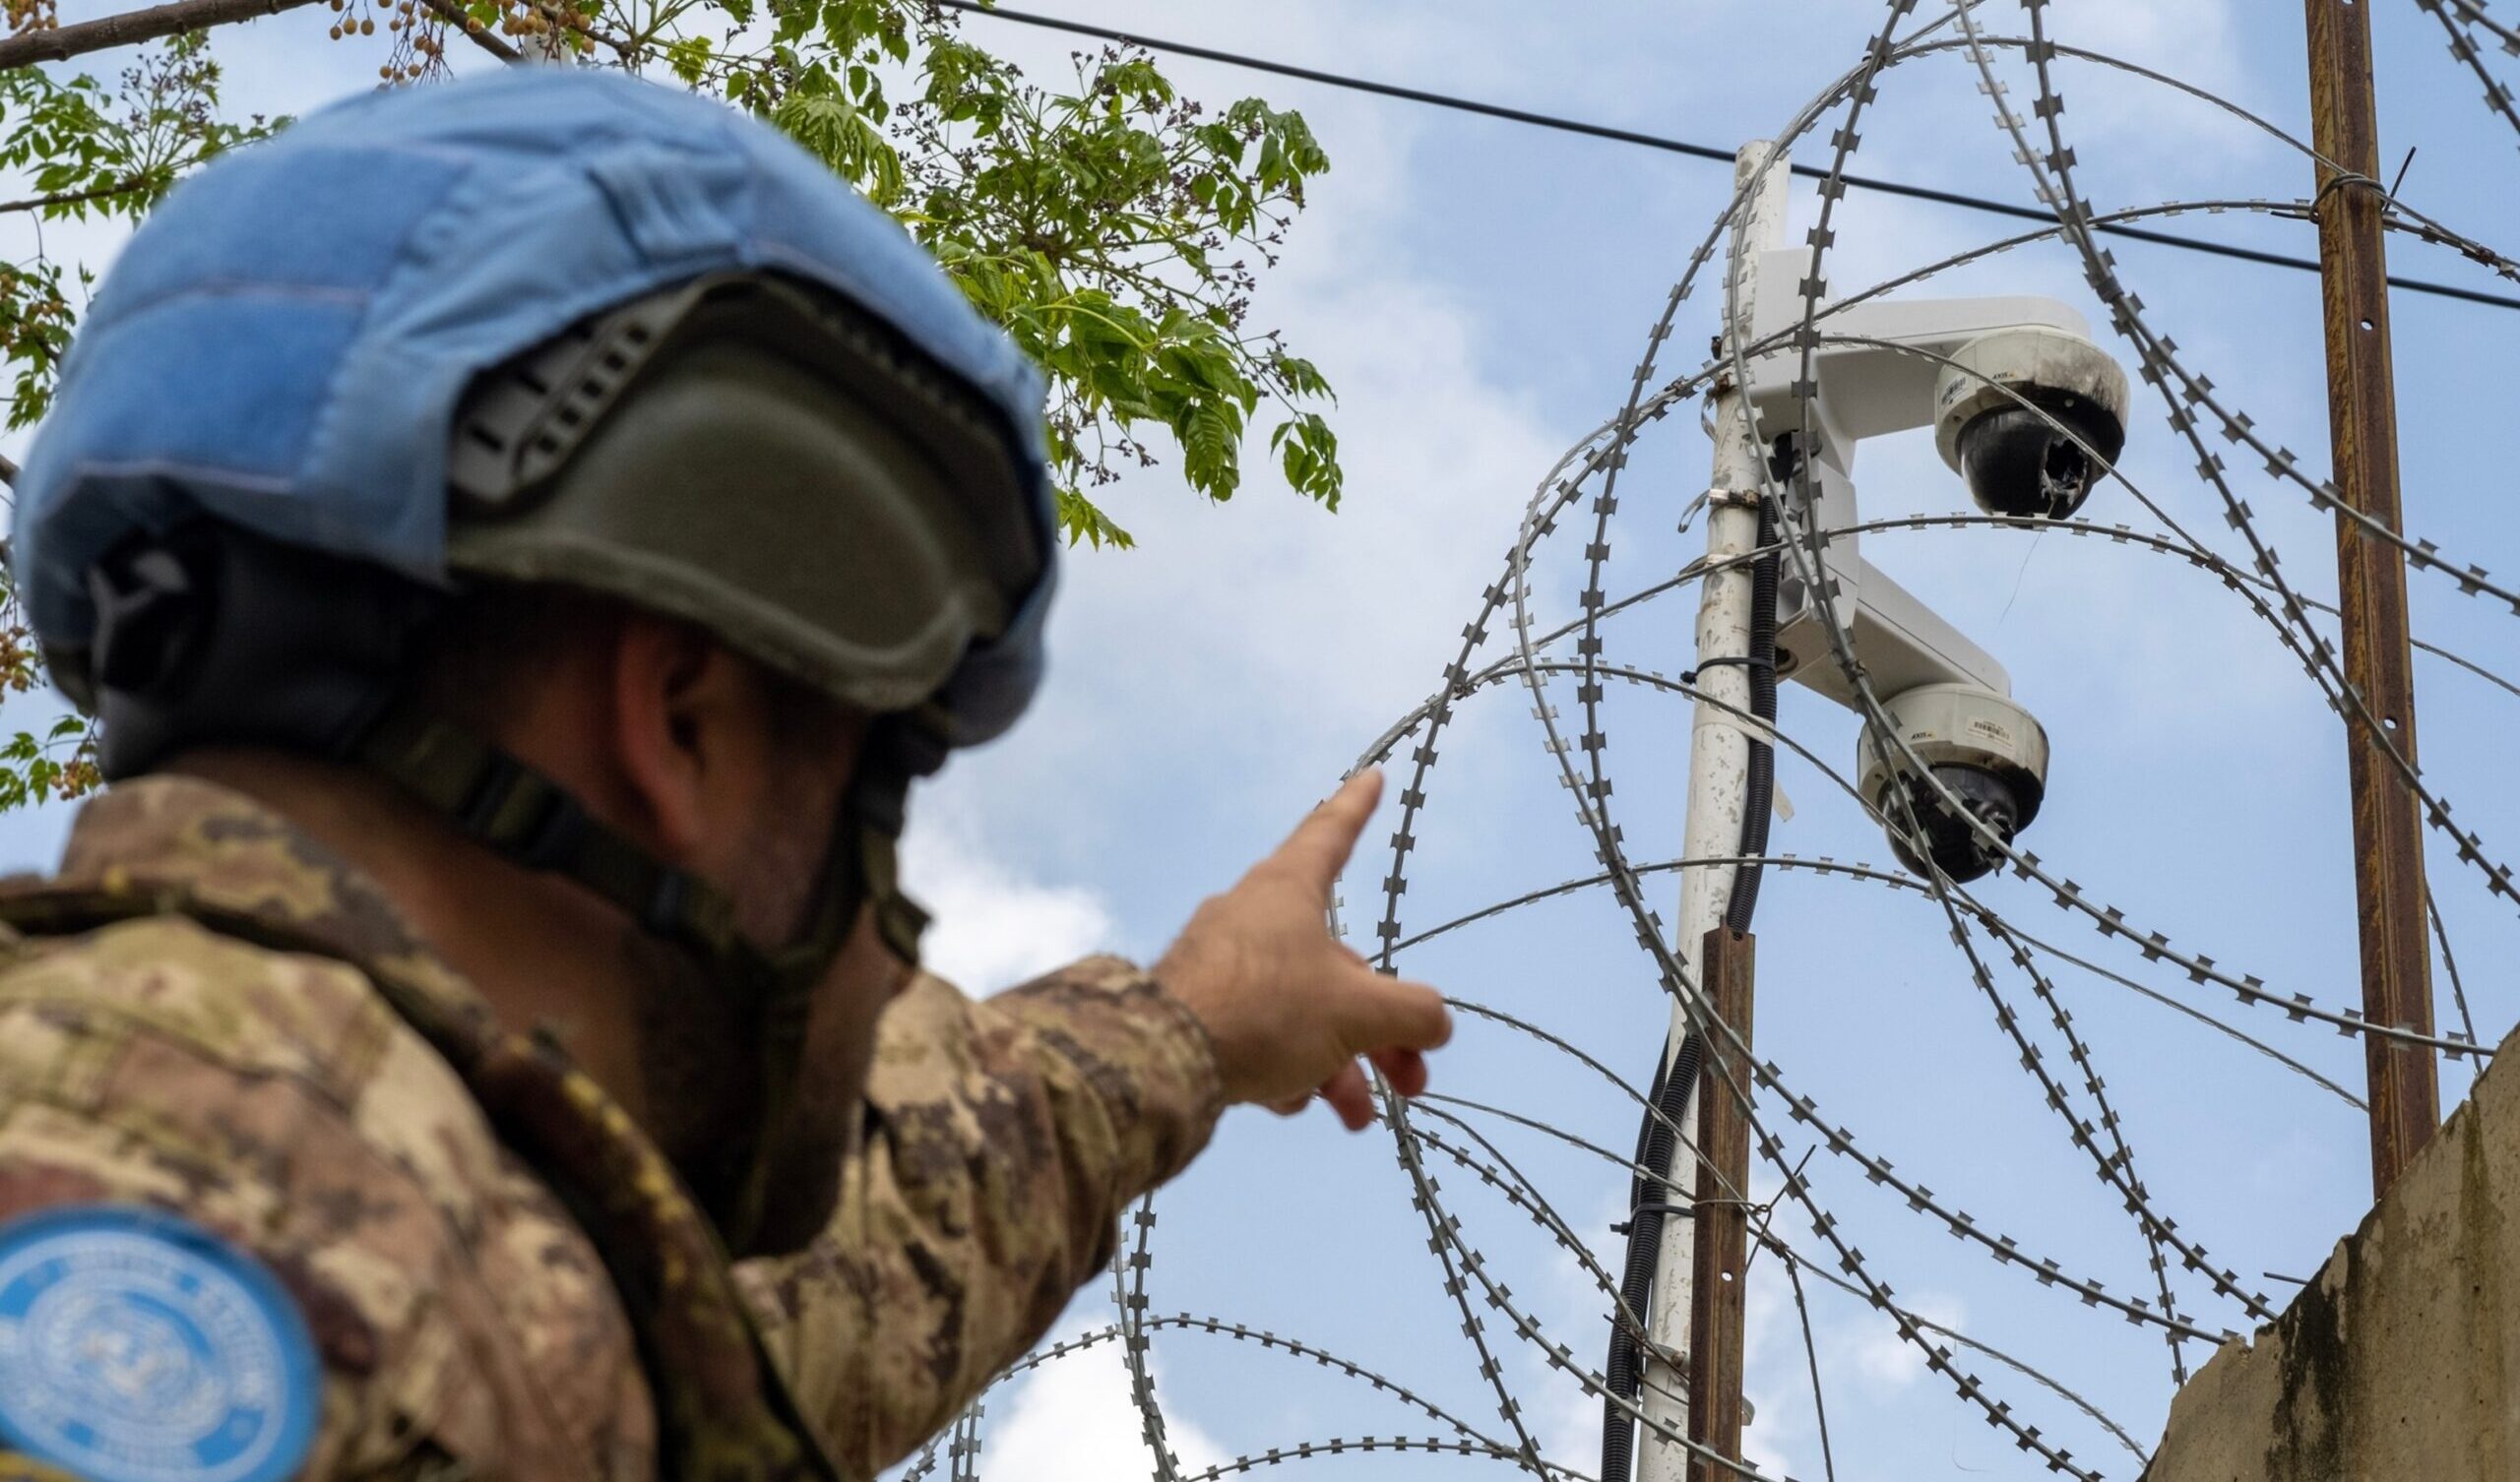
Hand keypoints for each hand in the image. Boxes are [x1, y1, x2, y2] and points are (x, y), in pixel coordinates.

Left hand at [1153, 770, 1452, 1130]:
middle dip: (1382, 1030)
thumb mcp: (1358, 1011)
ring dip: (1339, 1065)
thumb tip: (1437, 1021)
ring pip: (1301, 1010)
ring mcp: (1221, 965)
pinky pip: (1259, 1034)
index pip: (1331, 833)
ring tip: (1355, 1116)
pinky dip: (1285, 1067)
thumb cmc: (1264, 1009)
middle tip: (1412, 1080)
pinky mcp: (1196, 1011)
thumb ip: (1411, 1013)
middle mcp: (1253, 917)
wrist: (1158, 1059)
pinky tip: (1289, 1103)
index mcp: (1288, 890)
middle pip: (1338, 965)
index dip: (1357, 808)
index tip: (1372, 777)